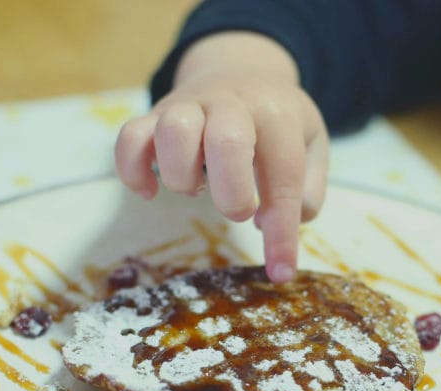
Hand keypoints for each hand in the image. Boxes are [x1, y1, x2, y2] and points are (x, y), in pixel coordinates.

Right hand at [114, 32, 328, 281]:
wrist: (239, 68)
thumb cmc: (277, 122)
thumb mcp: (311, 145)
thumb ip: (309, 190)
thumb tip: (273, 228)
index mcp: (276, 114)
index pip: (284, 177)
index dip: (282, 232)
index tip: (281, 271)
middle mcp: (231, 103)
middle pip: (227, 143)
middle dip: (233, 195)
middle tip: (239, 210)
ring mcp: (188, 105)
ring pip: (173, 133)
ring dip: (184, 178)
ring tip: (198, 189)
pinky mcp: (154, 114)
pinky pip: (129, 138)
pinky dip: (133, 171)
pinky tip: (149, 191)